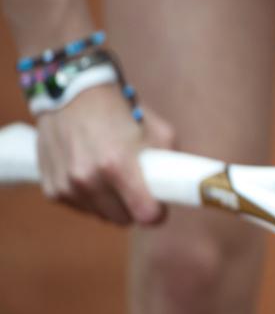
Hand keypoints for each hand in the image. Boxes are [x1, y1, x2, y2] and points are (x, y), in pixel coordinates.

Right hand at [36, 84, 174, 224]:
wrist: (73, 94)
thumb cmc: (121, 110)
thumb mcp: (158, 130)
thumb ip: (171, 161)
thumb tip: (181, 186)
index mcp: (117, 165)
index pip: (145, 214)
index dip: (158, 213)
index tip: (161, 207)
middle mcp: (88, 179)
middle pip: (124, 220)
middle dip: (134, 207)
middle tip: (138, 186)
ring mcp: (67, 186)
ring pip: (102, 216)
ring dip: (112, 203)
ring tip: (114, 176)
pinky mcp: (52, 189)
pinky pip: (81, 208)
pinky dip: (91, 198)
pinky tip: (93, 174)